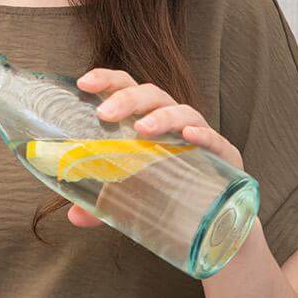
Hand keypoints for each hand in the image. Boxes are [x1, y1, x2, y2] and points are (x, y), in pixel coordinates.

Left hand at [66, 68, 244, 229]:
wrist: (214, 218)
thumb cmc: (167, 191)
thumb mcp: (129, 198)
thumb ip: (101, 205)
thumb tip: (74, 216)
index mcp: (144, 119)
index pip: (125, 87)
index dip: (106, 80)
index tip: (84, 83)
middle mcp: (171, 120)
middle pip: (151, 94)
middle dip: (127, 99)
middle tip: (105, 114)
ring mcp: (198, 133)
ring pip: (182, 111)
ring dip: (162, 116)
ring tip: (143, 129)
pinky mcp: (223, 155)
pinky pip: (214, 139)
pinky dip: (202, 134)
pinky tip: (189, 135)